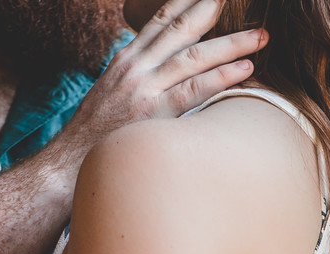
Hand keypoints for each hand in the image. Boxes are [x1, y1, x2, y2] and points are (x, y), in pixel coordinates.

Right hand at [50, 0, 265, 162]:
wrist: (69, 161)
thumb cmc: (96, 133)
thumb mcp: (113, 92)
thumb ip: (140, 76)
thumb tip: (166, 69)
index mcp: (127, 59)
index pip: (161, 19)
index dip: (187, 1)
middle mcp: (136, 67)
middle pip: (180, 28)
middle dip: (211, 9)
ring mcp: (145, 89)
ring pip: (194, 56)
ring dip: (231, 43)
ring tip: (260, 35)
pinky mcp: (154, 114)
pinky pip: (195, 90)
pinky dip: (222, 77)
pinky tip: (245, 68)